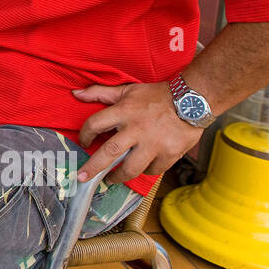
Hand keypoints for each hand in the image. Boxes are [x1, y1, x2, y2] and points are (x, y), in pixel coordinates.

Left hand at [71, 82, 203, 185]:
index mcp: (124, 112)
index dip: (84, 135)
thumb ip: (100, 92)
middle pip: (110, 153)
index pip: (95, 124)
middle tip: (83, 177)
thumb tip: (76, 93)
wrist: (192, 100)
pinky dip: (145, 171)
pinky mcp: (169, 154)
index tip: (83, 143)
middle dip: (93, 167)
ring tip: (111, 179)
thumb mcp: (127, 90)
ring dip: (118, 177)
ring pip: (131, 168)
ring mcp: (154, 144)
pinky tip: (141, 168)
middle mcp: (137, 129)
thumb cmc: (157, 96)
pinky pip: (152, 170)